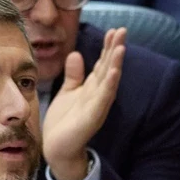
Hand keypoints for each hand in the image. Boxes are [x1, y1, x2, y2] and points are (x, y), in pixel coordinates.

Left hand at [42, 28, 124, 179]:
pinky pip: (103, 99)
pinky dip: (109, 85)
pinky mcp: (92, 117)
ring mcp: (97, 106)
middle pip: (108, 68)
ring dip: (115, 64)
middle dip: (115, 50)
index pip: (102, 63)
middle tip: (122, 30)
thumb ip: (74, 75)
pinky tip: (113, 72)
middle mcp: (98, 95)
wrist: (56, 149)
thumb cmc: (64, 122)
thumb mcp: (67, 92)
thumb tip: (76, 53)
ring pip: (109, 81)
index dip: (108, 47)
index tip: (114, 30)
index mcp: (92, 88)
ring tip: (121, 47)